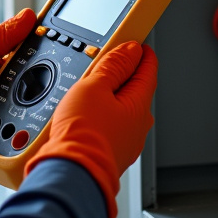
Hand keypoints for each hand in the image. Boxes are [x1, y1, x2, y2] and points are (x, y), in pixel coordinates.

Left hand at [0, 8, 35, 153]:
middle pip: (38, 82)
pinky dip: (23, 127)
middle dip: (41, 86)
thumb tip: (29, 15)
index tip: (62, 55)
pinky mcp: (3, 128)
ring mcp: (5, 105)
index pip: (35, 53)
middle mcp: (7, 81)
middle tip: (34, 87)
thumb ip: (6, 34)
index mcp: (2, 57)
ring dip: (32, 108)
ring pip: (34, 107)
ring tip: (22, 109)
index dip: (49, 54)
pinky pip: (23, 127)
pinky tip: (23, 127)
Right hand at [25, 41, 157, 217]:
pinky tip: (82, 114)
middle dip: (120, 74)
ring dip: (107, 96)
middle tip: (103, 62)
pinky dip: (99, 115)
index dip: (140, 52)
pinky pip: (108, 126)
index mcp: (139, 105)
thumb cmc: (82, 136)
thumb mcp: (93, 87)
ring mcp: (125, 142)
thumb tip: (129, 50)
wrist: (69, 175)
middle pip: (134, 89)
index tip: (134, 42)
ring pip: (120, 110)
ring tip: (86, 89)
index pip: (148, 70)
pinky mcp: (109, 153)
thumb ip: (113, 65)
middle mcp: (138, 126)